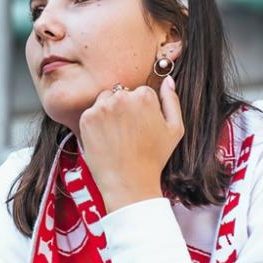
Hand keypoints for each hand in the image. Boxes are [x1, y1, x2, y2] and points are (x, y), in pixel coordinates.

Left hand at [79, 76, 183, 211]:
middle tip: (128, 132)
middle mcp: (121, 97)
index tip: (141, 126)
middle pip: (121, 93)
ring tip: (116, 135)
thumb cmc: (154, 158)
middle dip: (124, 108)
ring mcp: (102, 107)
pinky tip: (105, 139)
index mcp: (144, 96)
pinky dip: (96, 123)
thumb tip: (167, 80)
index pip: (141, 92)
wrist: (128, 182)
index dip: (141, 110)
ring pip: (105, 101)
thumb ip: (171, 101)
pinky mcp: (86, 118)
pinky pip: (91, 113)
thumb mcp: (175, 129)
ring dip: (108, 112)